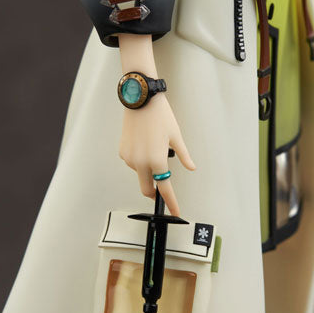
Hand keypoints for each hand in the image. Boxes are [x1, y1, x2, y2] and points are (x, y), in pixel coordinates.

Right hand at [119, 93, 194, 216]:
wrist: (140, 100)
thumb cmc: (160, 116)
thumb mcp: (176, 137)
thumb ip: (183, 156)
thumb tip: (191, 167)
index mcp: (157, 160)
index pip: (165, 188)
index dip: (171, 202)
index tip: (175, 212)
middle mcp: (141, 163)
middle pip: (146, 189)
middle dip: (154, 193)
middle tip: (161, 189)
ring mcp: (129, 159)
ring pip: (140, 174)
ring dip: (147, 170)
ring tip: (154, 148)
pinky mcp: (122, 152)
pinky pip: (133, 163)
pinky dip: (140, 160)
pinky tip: (144, 145)